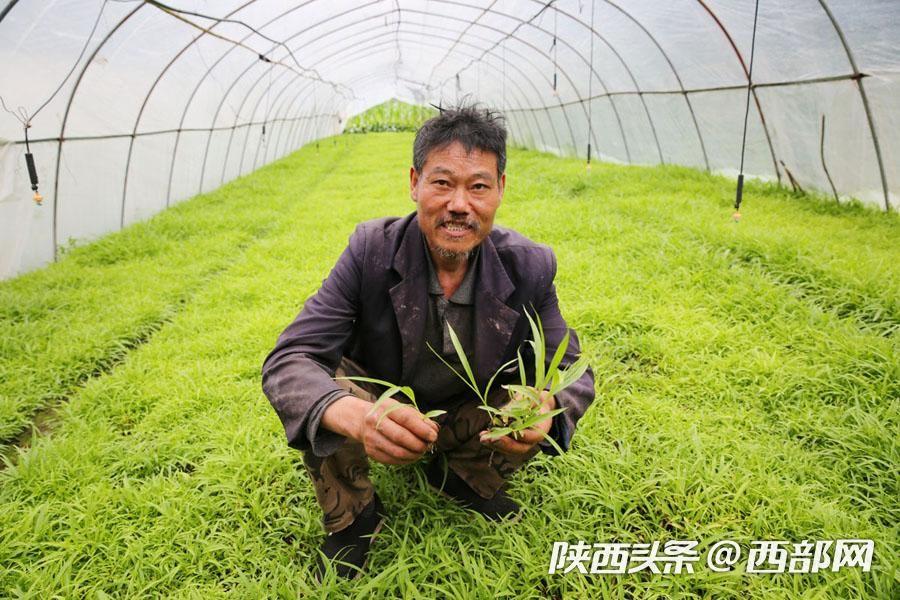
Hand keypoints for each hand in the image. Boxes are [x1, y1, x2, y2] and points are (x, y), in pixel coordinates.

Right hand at [322, 395, 438, 464]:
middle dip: (419, 444)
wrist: (361, 420)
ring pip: (398, 452)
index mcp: (385, 408)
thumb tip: (434, 430)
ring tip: (421, 451)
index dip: (422, 429)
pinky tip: (412, 456)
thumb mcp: (401, 408)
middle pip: (401, 437)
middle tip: (428, 446)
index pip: (406, 419)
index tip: (433, 436)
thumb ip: (418, 418)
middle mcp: (375, 422)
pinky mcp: (371, 452)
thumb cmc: (387, 413)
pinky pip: (393, 460)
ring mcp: (371, 439)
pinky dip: (406, 460)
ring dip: (414, 454)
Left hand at [479, 390, 555, 455]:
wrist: (537, 404)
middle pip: (520, 448)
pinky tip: (482, 436)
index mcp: (542, 427)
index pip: (534, 436)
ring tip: (483, 438)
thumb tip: (504, 412)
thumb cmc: (533, 397)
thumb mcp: (529, 394)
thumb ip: (519, 403)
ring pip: (510, 449)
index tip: (513, 431)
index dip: (524, 435)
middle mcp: (532, 439)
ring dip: (495, 444)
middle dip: (505, 444)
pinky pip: (503, 444)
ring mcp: (522, 442)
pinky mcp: (513, 440)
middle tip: (492, 439)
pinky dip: (492, 441)